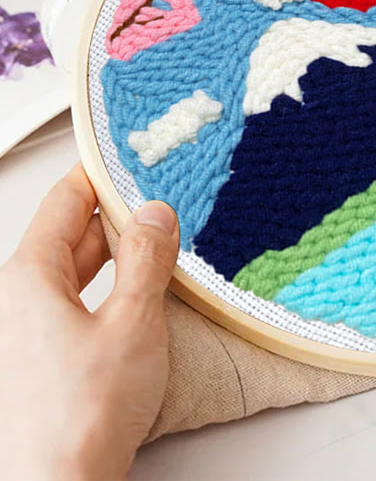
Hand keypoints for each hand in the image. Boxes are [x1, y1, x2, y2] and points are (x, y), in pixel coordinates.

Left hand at [0, 165, 178, 479]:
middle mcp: (21, 297)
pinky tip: (140, 288)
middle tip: (160, 198)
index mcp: (30, 277)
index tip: (128, 155)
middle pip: (70, 233)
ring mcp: (30, 328)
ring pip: (76, 268)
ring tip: (159, 240)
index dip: (98, 173)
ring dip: (117, 250)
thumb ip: (146, 259)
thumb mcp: (132, 320)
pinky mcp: (46, 354)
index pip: (65, 201)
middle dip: (116, 213)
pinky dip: (111, 282)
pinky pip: (78, 299)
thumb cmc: (83, 414)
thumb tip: (154, 214)